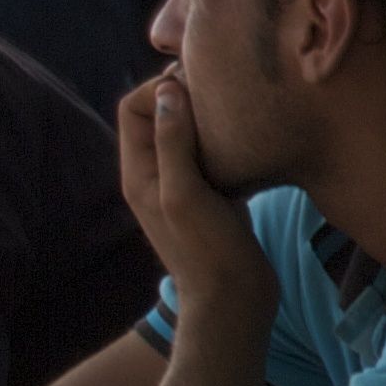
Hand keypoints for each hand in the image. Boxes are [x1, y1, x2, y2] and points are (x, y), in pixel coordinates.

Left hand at [117, 72, 272, 308]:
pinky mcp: (214, 194)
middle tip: (226, 88)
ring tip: (242, 105)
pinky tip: (253, 135)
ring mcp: (186, 184)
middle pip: (160, 115)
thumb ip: (173, 143)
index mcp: (138, 171)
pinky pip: (214, 153)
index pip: (133, 108)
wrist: (234, 301)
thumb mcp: (185, 192)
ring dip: (210, 117)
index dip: (159, 89)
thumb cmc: (207, 250)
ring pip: (190, 133)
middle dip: (187, 96)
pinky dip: (228, 139)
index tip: (199, 84)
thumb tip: (167, 89)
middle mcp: (156, 174)